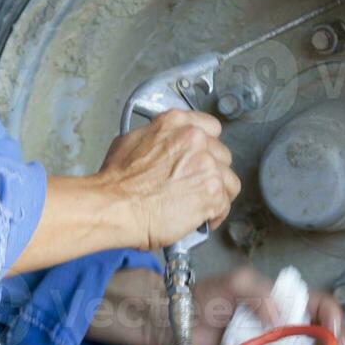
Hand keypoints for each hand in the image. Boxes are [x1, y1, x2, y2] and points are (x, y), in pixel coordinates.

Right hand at [98, 110, 240, 250]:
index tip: (203, 157)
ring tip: (201, 205)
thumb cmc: (116, 181)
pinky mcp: (212, 193)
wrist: (115, 206)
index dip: (208, 146)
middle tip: (196, 186)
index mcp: (176, 124)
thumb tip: (160, 147)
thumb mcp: (130, 142)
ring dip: (217, 193)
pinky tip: (201, 220)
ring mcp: (207, 166)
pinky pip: (225, 205)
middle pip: (222, 156)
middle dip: (211, 172)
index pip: (211, 128)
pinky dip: (214, 215)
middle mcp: (196, 140)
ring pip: (229, 180)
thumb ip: (156, 139)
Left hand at [187, 266, 344, 344]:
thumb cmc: (205, 297)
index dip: (333, 318)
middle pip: (318, 341)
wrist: (173, 321)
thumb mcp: (237, 281)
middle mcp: (282, 330)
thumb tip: (282, 318)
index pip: (320, 308)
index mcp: (283, 304)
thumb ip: (261, 293)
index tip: (334, 331)